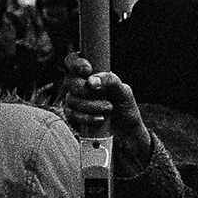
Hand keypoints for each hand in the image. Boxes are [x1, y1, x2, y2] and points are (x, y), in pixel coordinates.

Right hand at [60, 52, 151, 177]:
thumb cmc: (126, 110)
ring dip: (91, 106)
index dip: (76, 63)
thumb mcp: (124, 92)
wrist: (127, 136)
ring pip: (71, 99)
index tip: (87, 70)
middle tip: (105, 98)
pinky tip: (99, 120)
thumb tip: (91, 81)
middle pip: (70, 80)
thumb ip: (110, 81)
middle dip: (87, 91)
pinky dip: (86, 117)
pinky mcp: (74, 117)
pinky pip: (71, 114)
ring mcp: (76, 102)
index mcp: (92, 74)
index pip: (74, 61)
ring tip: (108, 110)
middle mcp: (81, 86)